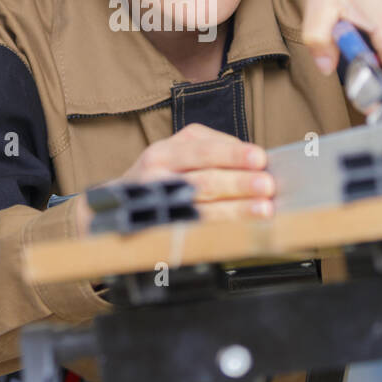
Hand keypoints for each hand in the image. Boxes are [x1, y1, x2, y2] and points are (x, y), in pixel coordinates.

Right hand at [74, 123, 273, 235]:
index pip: (203, 150)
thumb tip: (258, 162)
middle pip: (204, 179)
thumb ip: (214, 151)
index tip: (260, 158)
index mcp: (165, 151)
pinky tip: (241, 228)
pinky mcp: (160, 231)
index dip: (233, 154)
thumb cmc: (161, 177)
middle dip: (239, 183)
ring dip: (236, 209)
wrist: (113, 208)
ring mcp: (157, 207)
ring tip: (263, 209)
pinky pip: (193, 230)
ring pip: (201, 208)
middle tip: (268, 186)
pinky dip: (221, 229)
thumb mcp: (178, 153)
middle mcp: (156, 176)